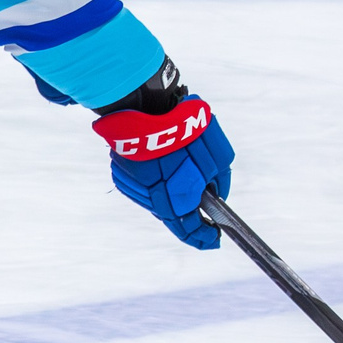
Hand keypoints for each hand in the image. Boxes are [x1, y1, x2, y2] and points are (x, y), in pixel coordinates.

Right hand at [93, 98, 233, 249]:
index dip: (204, 238)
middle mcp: (151, 198)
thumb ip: (221, 182)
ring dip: (169, 196)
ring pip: (155, 201)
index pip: (190, 231)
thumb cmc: (185, 129)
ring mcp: (133, 185)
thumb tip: (216, 196)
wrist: (146, 104)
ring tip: (182, 180)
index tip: (214, 238)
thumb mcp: (219, 156)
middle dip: (188, 215)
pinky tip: (163, 167)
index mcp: (176, 199)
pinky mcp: (122, 172)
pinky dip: (155, 181)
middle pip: (171, 217)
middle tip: (203, 214)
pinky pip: (142, 185)